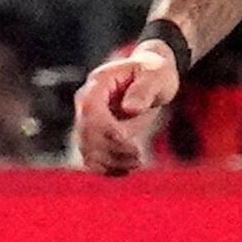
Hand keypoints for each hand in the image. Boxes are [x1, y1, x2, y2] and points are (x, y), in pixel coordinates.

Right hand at [71, 43, 178, 174]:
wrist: (150, 76)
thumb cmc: (154, 72)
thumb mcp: (156, 75)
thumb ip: (143, 90)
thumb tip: (129, 108)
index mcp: (98, 83)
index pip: (91, 110)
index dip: (107, 130)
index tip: (130, 143)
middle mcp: (86, 102)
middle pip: (86, 133)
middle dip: (112, 150)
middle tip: (139, 158)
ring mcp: (87, 120)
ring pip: (87, 149)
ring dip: (110, 162)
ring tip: (137, 163)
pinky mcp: (94, 135)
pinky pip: (92, 158)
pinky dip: (106, 168)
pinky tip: (126, 170)